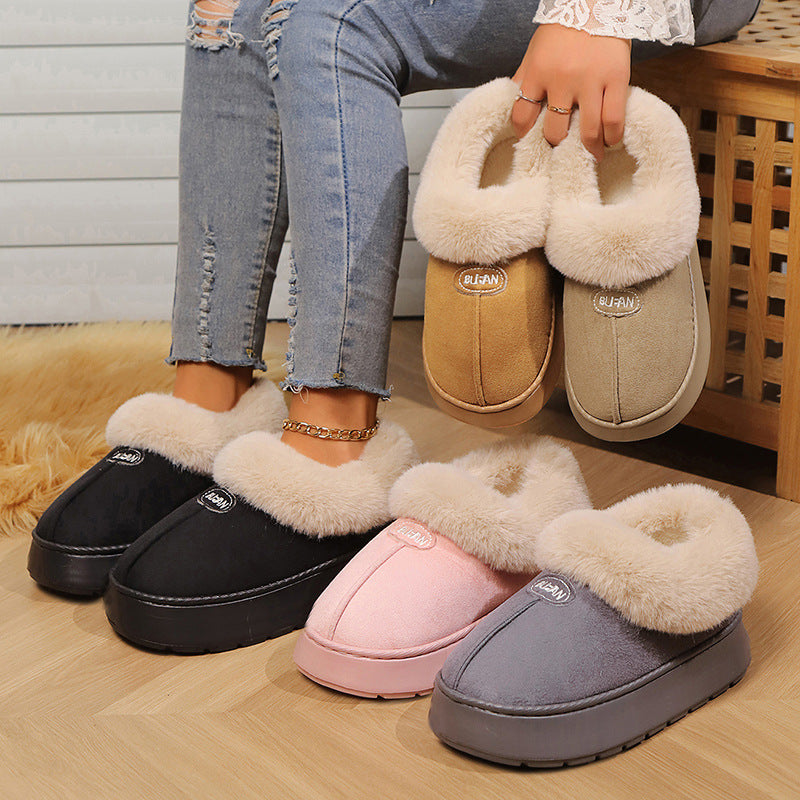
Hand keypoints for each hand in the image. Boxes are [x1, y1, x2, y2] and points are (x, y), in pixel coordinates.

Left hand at [512, 24, 631, 160]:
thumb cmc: (562, 30)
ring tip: (590, 156)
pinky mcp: (616, 78)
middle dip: (558, 144)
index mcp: (537, 72)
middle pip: (555, 130)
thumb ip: (524, 80)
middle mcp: (562, 79)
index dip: (525, 134)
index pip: (522, 116)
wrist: (596, 1)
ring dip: (588, 150)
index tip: (531, 142)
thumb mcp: (535, 52)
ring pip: (587, 131)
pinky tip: (610, 141)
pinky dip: (612, 136)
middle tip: (563, 149)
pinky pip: (614, 118)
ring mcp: (590, 80)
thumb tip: (513, 109)